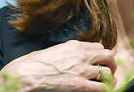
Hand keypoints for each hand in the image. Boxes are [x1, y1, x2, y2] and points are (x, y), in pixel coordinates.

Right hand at [0, 40, 116, 91]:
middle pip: (108, 55)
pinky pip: (101, 87)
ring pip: (107, 71)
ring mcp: (82, 70)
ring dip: (108, 77)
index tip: (100, 61)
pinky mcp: (79, 85)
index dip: (101, 54)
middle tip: (109, 71)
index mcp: (74, 45)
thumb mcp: (51, 50)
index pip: (98, 46)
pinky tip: (102, 91)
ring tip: (107, 83)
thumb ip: (65, 52)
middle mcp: (81, 55)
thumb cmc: (31, 64)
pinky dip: (104, 89)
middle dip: (110, 64)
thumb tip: (67, 56)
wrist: (23, 75)